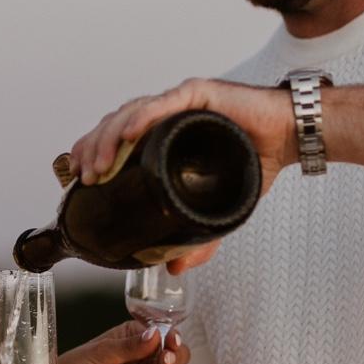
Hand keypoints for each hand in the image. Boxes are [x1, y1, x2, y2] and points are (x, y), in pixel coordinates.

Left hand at [57, 321, 191, 363]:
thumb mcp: (101, 353)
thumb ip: (129, 346)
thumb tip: (154, 334)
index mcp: (133, 338)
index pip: (160, 333)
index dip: (170, 336)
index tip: (171, 341)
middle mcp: (142, 358)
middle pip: (172, 354)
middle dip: (176, 356)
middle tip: (167, 360)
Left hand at [67, 77, 296, 271]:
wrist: (288, 137)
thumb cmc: (251, 160)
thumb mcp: (218, 206)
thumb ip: (197, 238)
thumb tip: (176, 269)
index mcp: (160, 134)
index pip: (114, 139)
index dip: (91, 152)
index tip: (75, 176)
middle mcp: (164, 114)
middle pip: (114, 126)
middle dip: (94, 150)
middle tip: (86, 178)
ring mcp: (179, 102)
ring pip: (131, 113)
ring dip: (110, 138)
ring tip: (98, 164)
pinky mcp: (200, 94)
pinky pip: (164, 103)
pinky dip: (143, 117)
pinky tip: (127, 133)